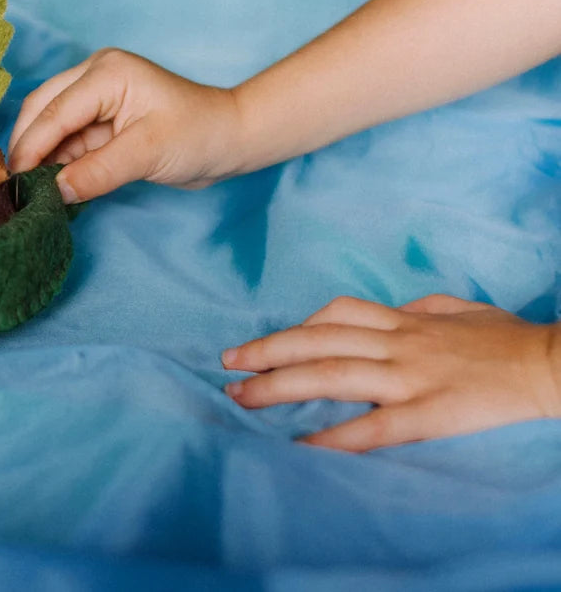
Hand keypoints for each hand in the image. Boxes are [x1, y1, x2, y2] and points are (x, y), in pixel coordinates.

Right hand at [6, 48, 242, 203]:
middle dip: (26, 146)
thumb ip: (97, 172)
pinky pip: (68, 138)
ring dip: (40, 155)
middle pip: (42, 109)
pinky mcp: (101, 118)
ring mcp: (96, 95)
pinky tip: (49, 184)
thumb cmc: (199, 135)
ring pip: (51, 125)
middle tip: (11, 185)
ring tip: (26, 189)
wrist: (231, 139)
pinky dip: (57, 160)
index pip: (54, 110)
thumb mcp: (147, 154)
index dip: (30, 147)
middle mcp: (94, 75)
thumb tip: (54, 192)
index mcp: (106, 72)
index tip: (12, 181)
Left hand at [222, 294, 560, 451]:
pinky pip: (374, 426)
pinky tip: (303, 447)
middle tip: (226, 364)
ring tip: (243, 397)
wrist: (549, 363)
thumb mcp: (454, 308)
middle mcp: (398, 342)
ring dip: (281, 386)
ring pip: (333, 375)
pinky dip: (334, 436)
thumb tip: (391, 311)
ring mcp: (411, 377)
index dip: (294, 327)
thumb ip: (416, 309)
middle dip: (267, 351)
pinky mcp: (430, 413)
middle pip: (318, 340)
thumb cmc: (504, 337)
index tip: (263, 343)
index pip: (335, 314)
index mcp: (403, 319)